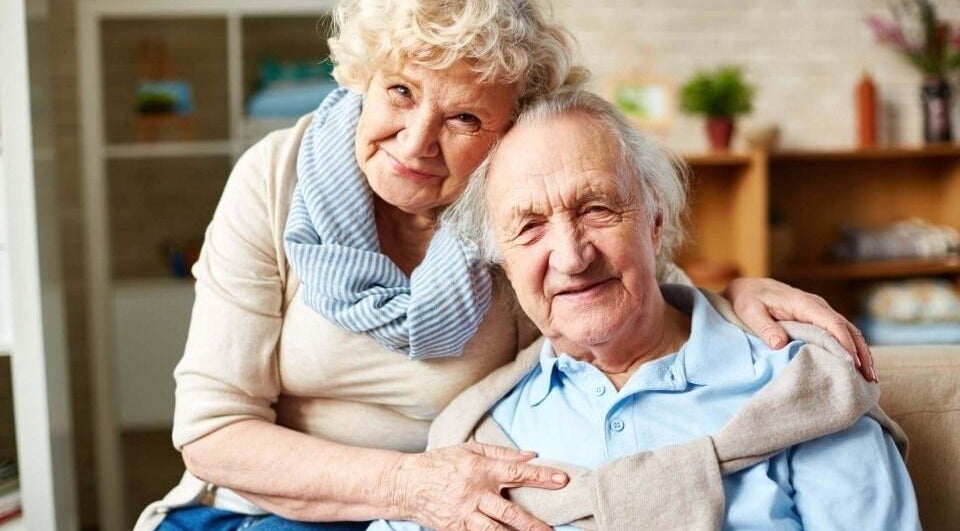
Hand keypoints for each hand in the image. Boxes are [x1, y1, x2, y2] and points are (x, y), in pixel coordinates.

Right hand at [393, 442, 566, 530]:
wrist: (405, 485)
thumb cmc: (441, 463)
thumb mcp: (469, 449)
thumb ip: (502, 453)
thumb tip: (532, 454)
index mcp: (480, 469)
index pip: (517, 472)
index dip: (541, 476)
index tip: (562, 480)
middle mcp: (474, 493)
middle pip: (509, 512)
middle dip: (533, 523)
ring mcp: (464, 514)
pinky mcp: (455, 529)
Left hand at [723, 277, 876, 381]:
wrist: (746, 288)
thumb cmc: (747, 300)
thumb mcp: (750, 312)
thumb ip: (764, 327)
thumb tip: (780, 344)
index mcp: (803, 303)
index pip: (832, 323)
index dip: (845, 344)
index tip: (853, 364)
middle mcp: (817, 306)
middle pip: (847, 329)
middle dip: (861, 353)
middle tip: (870, 378)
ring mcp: (819, 312)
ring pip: (849, 332)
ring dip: (861, 354)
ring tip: (870, 379)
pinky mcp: (818, 320)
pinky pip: (840, 334)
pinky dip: (852, 350)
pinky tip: (858, 368)